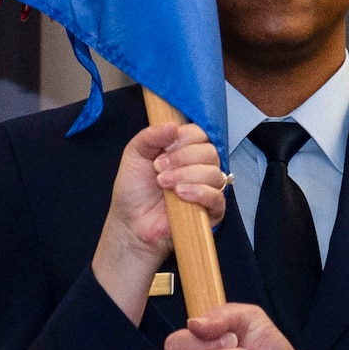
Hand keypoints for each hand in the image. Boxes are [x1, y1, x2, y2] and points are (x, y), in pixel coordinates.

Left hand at [92, 122, 225, 319]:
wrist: (130, 224)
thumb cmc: (133, 191)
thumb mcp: (135, 155)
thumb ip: (150, 136)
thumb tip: (173, 125)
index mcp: (185, 151)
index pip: (200, 134)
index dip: (184, 138)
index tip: (163, 148)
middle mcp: (199, 167)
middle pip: (210, 151)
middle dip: (183, 158)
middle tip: (159, 170)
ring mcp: (207, 189)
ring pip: (215, 173)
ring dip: (187, 176)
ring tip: (164, 184)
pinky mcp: (211, 212)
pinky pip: (218, 197)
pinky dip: (199, 193)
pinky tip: (180, 195)